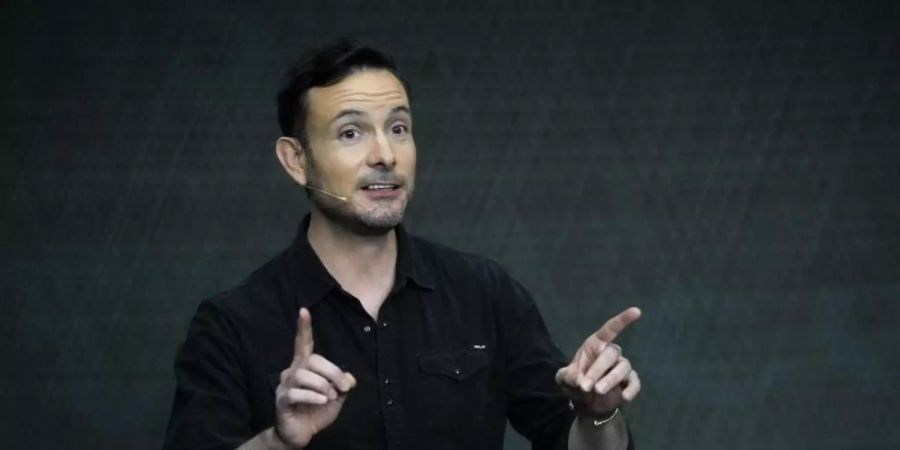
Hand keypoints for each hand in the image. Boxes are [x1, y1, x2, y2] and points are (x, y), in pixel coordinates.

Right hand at [273, 308, 356, 447]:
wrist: (302, 434)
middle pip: (312, 360)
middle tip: (343, 387)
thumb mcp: (337, 396)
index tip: (304, 310)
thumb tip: (349, 378)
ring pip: (303, 375)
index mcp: (305, 366)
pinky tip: (322, 400)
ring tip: (330, 397)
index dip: (304, 328)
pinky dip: (313, 396)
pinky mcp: (281, 400)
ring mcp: (285, 386)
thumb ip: (343, 384)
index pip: (304, 343)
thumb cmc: (317, 411)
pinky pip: (295, 392)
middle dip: (332, 372)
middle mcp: (293, 371)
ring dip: (322, 385)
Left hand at [555, 307, 641, 415]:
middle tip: (586, 386)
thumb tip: (581, 382)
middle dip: (598, 370)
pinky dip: (631, 389)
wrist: (585, 402)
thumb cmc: (575, 382)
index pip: (610, 329)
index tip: (636, 311)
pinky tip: (624, 397)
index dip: (622, 320)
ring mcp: (621, 367)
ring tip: (598, 391)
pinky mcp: (628, 383)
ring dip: (610, 380)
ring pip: (623, 368)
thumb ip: (569, 378)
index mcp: (596, 345)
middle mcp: (611, 353)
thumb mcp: (564, 379)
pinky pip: (635, 382)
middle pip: (611, 354)